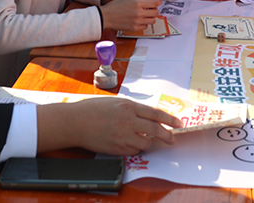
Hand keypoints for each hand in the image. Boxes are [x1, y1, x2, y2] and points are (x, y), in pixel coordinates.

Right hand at [39, 97, 181, 154]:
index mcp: (128, 106)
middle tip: (172, 139)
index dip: (169, 119)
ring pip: (145, 143)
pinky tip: (129, 144)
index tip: (178, 123)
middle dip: (167, 135)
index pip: (155, 113)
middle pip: (155, 130)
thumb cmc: (93, 109)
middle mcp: (128, 121)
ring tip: (143, 140)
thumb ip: (132, 109)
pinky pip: (132, 151)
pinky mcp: (116, 148)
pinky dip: (134, 149)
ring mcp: (122, 135)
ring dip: (147, 142)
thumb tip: (148, 116)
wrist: (75, 122)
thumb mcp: (115, 102)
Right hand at [100, 0, 160, 31]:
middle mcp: (139, 13)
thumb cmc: (116, 5)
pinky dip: (144, 23)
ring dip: (150, 17)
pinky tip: (138, 20)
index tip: (156, 2)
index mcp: (138, 3)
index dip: (157, 2)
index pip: (155, 3)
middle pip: (156, 12)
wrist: (106, 16)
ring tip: (144, 15)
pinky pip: (145, 26)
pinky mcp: (135, 28)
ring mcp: (137, 21)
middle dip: (154, 10)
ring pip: (152, 20)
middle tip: (150, 9)